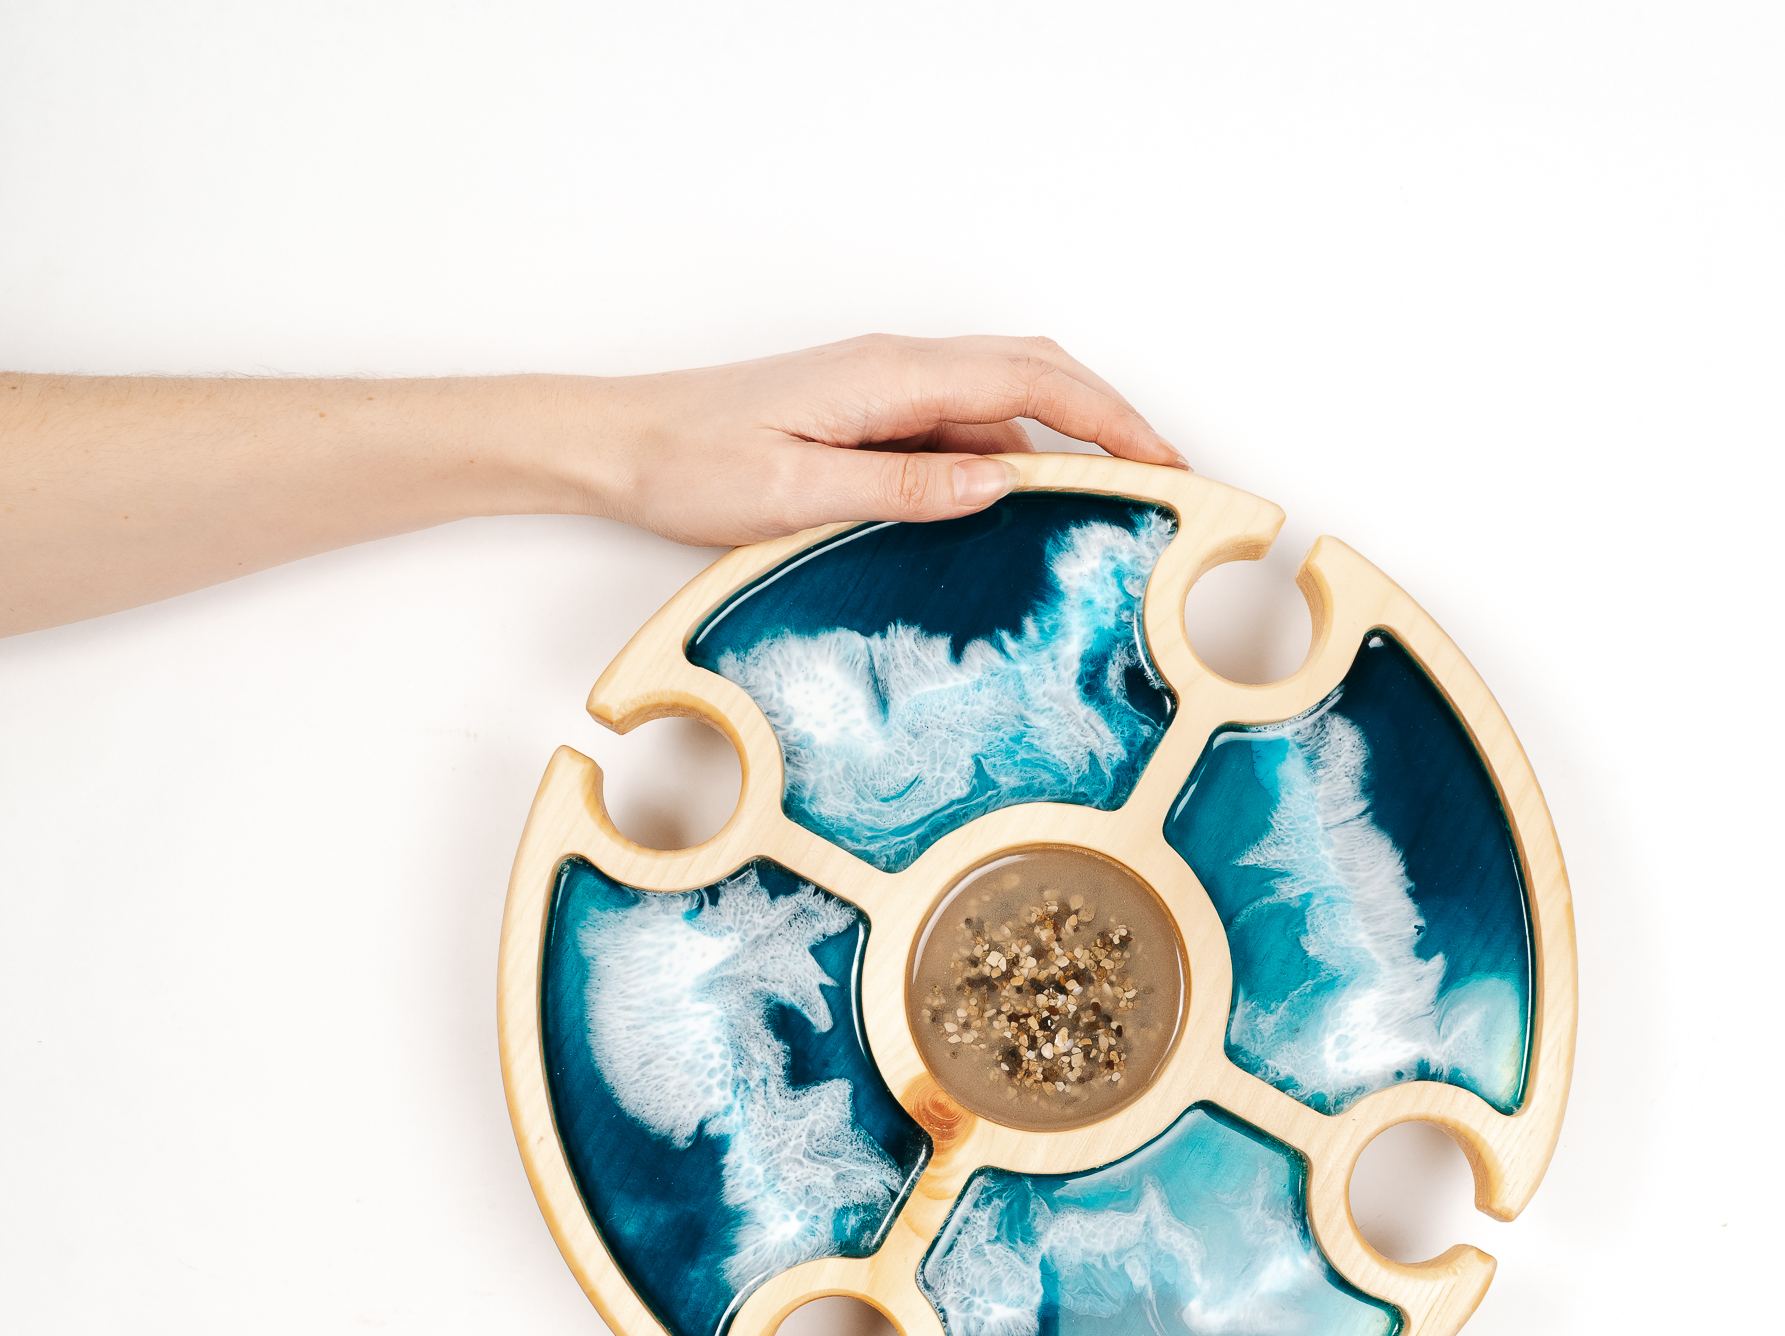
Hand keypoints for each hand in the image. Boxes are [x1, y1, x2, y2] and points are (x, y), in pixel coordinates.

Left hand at [577, 333, 1190, 546]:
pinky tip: (1019, 517)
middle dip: (1110, 422)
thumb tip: (1000, 478)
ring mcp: (886, 393)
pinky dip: (1007, 465)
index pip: (1031, 380)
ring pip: (1001, 406)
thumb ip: (902, 486)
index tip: (1165, 461)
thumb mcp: (795, 489)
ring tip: (1110, 509)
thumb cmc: (689, 462)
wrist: (618, 444)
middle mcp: (896, 370)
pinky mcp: (870, 421)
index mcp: (888, 376)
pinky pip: (959, 433)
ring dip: (1062, 447)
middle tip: (1165, 481)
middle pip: (1035, 376)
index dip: (1110, 419)